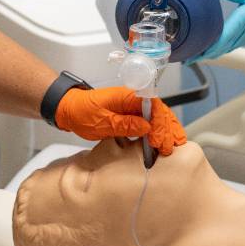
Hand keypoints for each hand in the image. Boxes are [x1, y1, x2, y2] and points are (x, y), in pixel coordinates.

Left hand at [55, 87, 186, 155]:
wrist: (70, 109)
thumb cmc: (82, 113)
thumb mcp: (101, 122)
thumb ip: (124, 124)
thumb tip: (146, 127)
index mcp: (127, 97)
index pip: (153, 107)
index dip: (159, 124)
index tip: (158, 141)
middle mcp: (134, 99)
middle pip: (159, 111)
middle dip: (167, 129)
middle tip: (169, 148)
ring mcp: (134, 107)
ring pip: (158, 116)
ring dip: (167, 129)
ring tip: (175, 145)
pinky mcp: (132, 115)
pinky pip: (150, 121)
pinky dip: (159, 130)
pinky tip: (165, 141)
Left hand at [188, 0, 244, 61]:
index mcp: (241, 22)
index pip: (222, 36)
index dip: (207, 44)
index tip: (193, 47)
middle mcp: (237, 35)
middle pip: (215, 48)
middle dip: (198, 53)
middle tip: (180, 54)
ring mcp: (236, 41)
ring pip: (216, 51)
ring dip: (201, 54)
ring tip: (184, 56)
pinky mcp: (235, 42)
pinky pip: (219, 49)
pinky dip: (207, 52)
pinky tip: (195, 53)